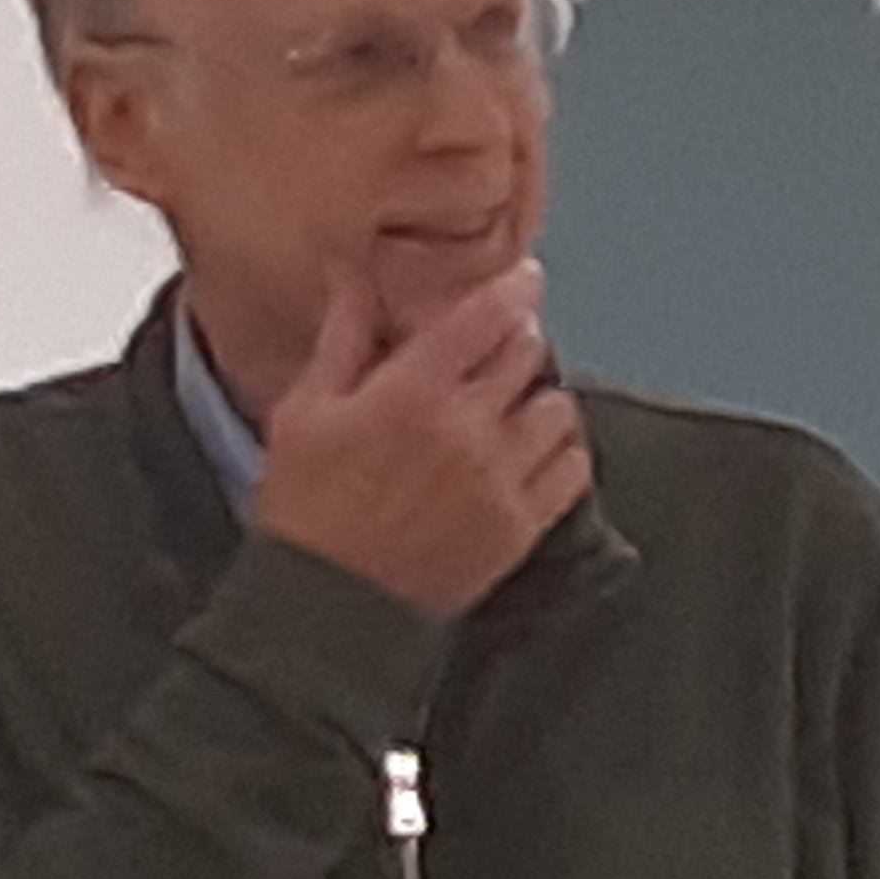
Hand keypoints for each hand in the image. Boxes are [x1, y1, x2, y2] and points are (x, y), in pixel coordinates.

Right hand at [254, 257, 589, 618]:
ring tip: (511, 407)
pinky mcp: (521, 527)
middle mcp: (468, 430)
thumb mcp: (306, 410)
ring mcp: (501, 480)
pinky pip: (573, 470)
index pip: (488, 315)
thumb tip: (353, 271)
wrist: (328, 607)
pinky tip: (533, 453)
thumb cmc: (306, 509)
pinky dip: (561, 453)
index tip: (525, 279)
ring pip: (558, 408)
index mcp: (412, 392)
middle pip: (528, 353)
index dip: (515, 288)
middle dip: (515, 342)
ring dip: (539, 398)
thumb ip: (343, 335)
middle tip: (497, 350)